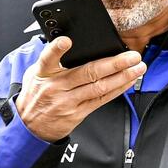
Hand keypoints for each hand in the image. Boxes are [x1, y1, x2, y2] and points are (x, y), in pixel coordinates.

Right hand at [15, 36, 145, 141]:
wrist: (30, 127)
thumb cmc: (35, 96)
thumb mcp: (34, 76)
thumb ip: (50, 62)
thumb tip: (72, 46)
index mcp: (43, 74)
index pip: (48, 59)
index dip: (57, 49)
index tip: (66, 41)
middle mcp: (56, 87)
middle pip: (87, 73)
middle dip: (113, 63)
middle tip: (131, 56)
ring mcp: (67, 101)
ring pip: (99, 87)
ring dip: (122, 77)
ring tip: (138, 67)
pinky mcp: (77, 113)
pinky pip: (101, 99)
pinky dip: (117, 89)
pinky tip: (128, 81)